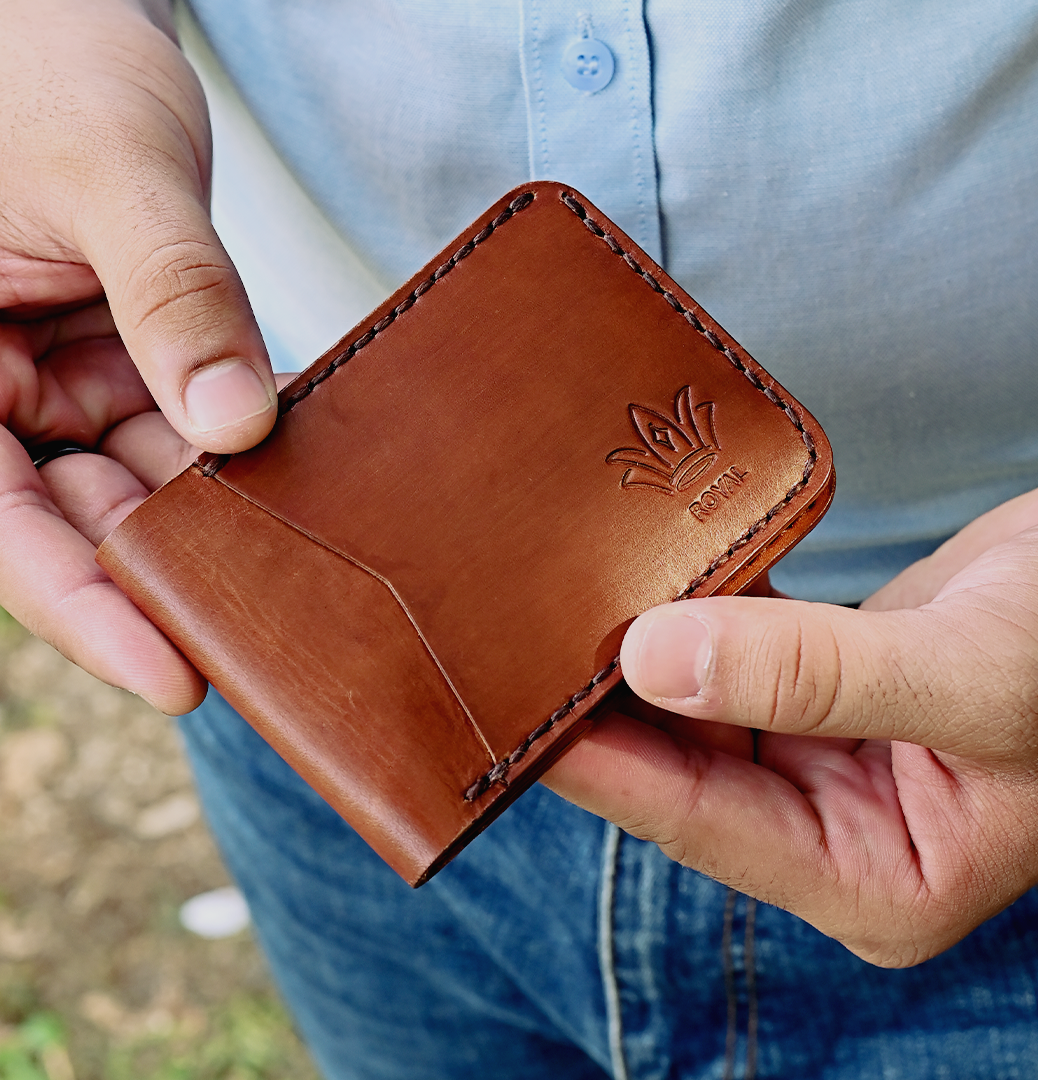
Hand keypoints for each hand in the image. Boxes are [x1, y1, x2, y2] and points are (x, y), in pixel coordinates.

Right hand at [0, 0, 277, 710]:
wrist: (70, 19)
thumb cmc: (49, 58)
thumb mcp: (110, 171)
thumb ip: (171, 294)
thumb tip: (236, 424)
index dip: (84, 610)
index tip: (176, 676)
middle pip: (73, 524)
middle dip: (169, 578)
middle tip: (270, 639)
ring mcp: (54, 382)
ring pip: (136, 487)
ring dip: (216, 518)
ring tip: (303, 561)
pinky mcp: (118, 363)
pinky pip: (176, 433)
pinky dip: (233, 454)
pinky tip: (296, 474)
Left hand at [545, 488, 1037, 965]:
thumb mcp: (963, 676)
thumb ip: (816, 677)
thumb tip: (657, 661)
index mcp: (873, 878)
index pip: (700, 822)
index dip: (604, 767)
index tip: (520, 714)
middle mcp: (835, 829)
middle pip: (685, 770)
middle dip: (607, 716)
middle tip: (515, 653)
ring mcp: (823, 758)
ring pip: (698, 710)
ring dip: (640, 660)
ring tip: (555, 611)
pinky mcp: (818, 692)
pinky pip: (731, 658)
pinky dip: (688, 620)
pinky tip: (636, 584)